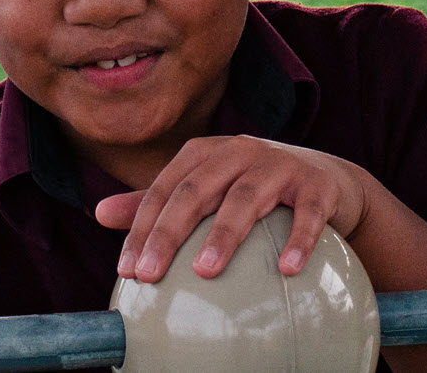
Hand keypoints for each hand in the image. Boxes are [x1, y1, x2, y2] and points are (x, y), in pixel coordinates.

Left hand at [94, 135, 372, 282]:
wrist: (327, 179)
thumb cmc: (253, 187)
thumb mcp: (207, 189)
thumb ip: (158, 202)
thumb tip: (99, 213)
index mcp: (206, 153)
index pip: (165, 189)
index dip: (142, 228)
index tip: (127, 270)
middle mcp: (240, 152)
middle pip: (197, 190)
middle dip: (169, 233)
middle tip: (149, 274)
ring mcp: (280, 165)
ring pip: (245, 198)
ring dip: (224, 235)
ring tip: (205, 271)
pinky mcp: (317, 185)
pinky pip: (307, 213)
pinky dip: (298, 239)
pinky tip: (287, 268)